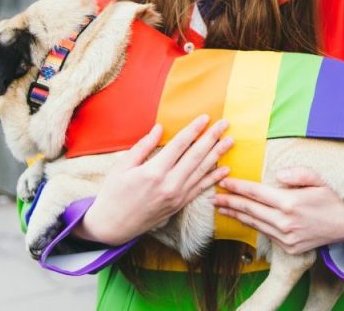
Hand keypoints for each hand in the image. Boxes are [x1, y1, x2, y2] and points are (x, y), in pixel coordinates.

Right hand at [75, 115, 232, 245]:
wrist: (113, 226)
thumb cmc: (113, 193)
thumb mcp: (122, 166)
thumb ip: (143, 146)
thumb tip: (159, 128)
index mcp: (154, 172)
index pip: (179, 145)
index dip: (193, 130)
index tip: (205, 118)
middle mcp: (169, 184)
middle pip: (196, 156)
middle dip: (212, 138)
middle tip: (225, 124)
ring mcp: (176, 197)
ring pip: (202, 171)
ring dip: (217, 155)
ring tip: (230, 141)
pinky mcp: (179, 205)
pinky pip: (200, 189)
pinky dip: (213, 178)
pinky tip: (225, 169)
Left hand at [213, 167, 343, 254]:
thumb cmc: (335, 199)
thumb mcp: (320, 180)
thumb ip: (299, 174)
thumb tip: (279, 174)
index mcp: (290, 203)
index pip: (256, 192)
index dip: (238, 186)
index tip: (224, 180)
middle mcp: (285, 222)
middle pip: (250, 209)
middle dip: (229, 202)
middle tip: (212, 196)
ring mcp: (286, 237)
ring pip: (254, 223)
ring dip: (236, 215)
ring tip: (221, 208)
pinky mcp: (289, 247)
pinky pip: (265, 234)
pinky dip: (251, 225)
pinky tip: (242, 218)